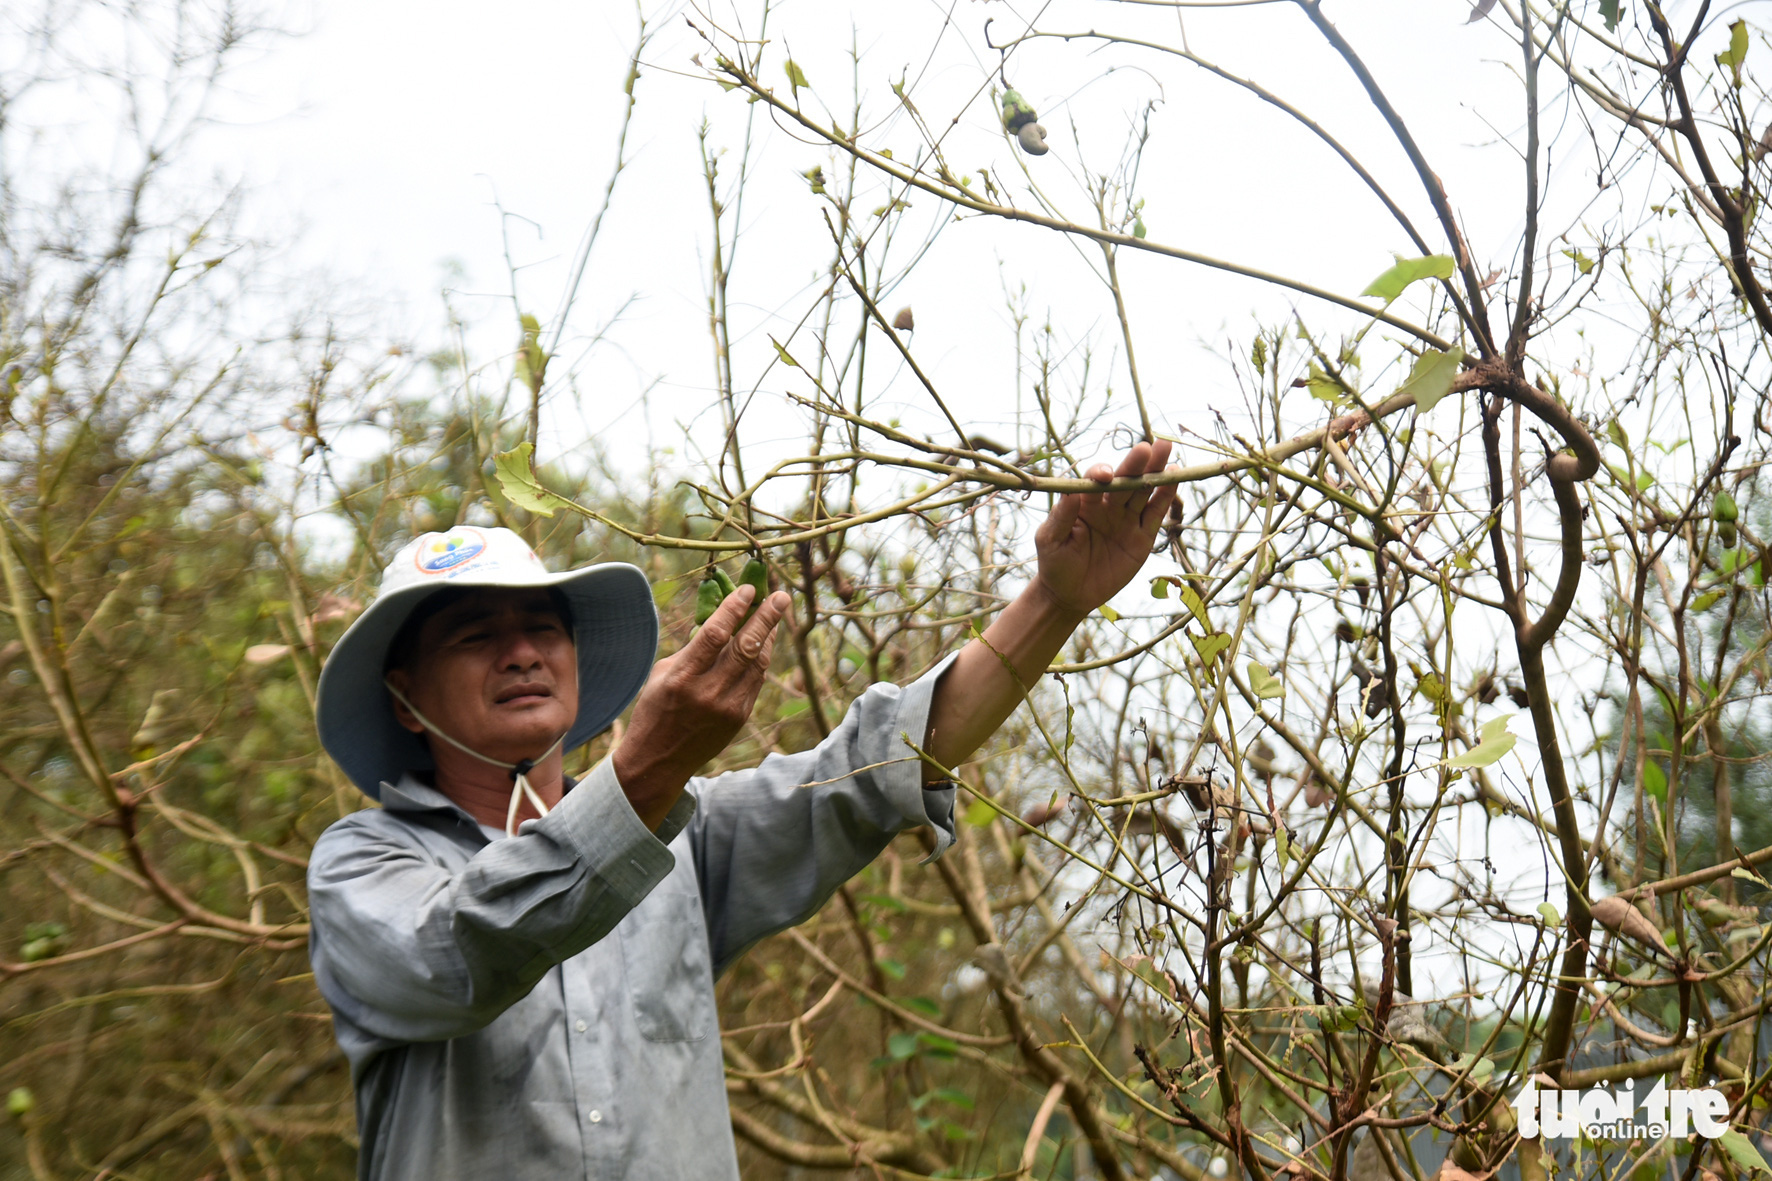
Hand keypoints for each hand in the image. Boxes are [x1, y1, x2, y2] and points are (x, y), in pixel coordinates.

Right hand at [612, 584, 789, 827]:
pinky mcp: (740, 717)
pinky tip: (765, 641)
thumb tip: (722, 619)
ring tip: (776, 613)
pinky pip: (756, 680)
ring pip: (758, 663)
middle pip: (746, 647)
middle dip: (767, 617)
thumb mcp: (664, 673)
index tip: (747, 589)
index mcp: (683, 677)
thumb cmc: (656, 709)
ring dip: (769, 635)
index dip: (734, 609)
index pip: (714, 635)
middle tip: (781, 595)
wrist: (659, 761)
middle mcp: (709, 692)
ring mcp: (728, 707)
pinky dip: (762, 658)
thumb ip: (693, 649)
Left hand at [1032, 440, 1175, 617]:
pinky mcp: (1143, 536)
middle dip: (1136, 464)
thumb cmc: (1054, 563)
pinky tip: (1174, 477)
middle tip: (1150, 446)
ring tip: (1166, 449)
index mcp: (1083, 502)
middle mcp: (1107, 505)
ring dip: (1155, 471)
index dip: (1101, 474)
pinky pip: (1155, 513)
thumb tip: (1070, 492)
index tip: (1106, 476)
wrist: (1070, 594)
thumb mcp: (1050, 540)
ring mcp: (1126, 519)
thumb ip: (1060, 517)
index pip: (1095, 481)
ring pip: (1143, 491)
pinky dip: (1165, 497)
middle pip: (1124, 480)